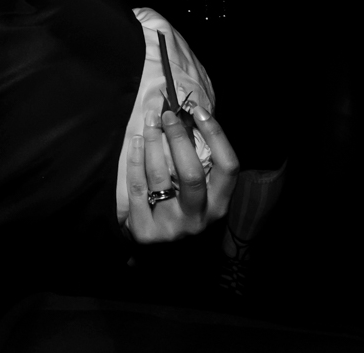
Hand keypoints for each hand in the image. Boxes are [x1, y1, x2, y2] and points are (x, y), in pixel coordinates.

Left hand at [125, 104, 238, 243]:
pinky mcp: (146, 231)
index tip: (198, 110)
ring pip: (160, 177)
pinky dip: (135, 160)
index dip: (216, 136)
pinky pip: (137, 187)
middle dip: (177, 139)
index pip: (228, 167)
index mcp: (219, 205)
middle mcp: (199, 218)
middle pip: (191, 174)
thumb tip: (187, 116)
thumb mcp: (200, 192)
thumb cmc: (181, 207)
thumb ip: (199, 161)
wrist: (159, 252)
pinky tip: (135, 141)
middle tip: (166, 115)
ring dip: (152, 143)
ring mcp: (172, 227)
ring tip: (149, 121)